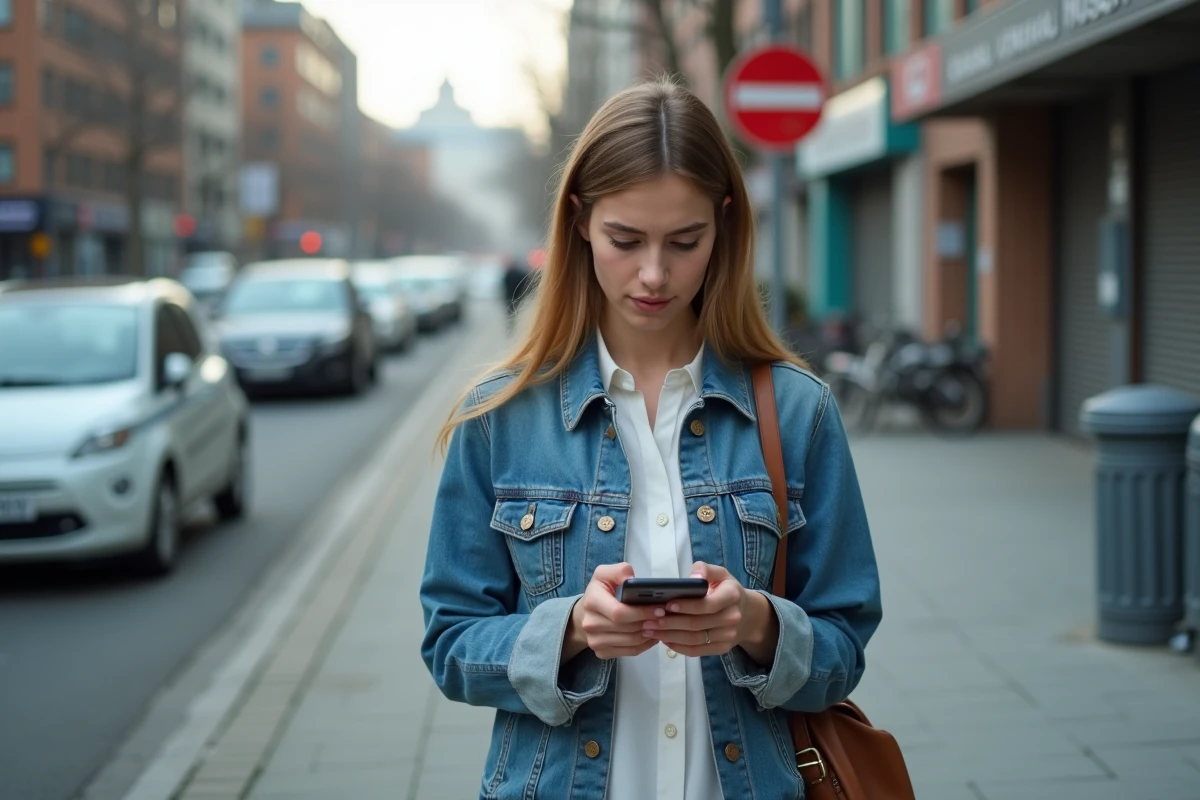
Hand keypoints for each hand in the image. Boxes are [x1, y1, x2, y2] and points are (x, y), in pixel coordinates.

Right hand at [564, 563, 660, 660]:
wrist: (585, 613)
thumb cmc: (601, 591)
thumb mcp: (606, 573)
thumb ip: (620, 571)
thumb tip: (630, 580)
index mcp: (592, 601)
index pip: (619, 612)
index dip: (641, 612)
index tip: (659, 609)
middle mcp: (590, 624)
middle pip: (627, 629)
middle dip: (649, 623)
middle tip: (664, 617)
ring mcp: (595, 641)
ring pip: (631, 642)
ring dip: (649, 635)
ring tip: (660, 625)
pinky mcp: (601, 652)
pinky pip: (630, 652)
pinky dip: (645, 645)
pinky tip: (652, 635)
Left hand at [640, 562, 776, 660]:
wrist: (747, 615)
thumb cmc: (726, 590)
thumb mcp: (720, 574)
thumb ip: (706, 569)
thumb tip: (693, 576)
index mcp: (732, 596)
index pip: (707, 604)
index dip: (686, 606)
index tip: (666, 604)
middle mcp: (732, 618)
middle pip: (697, 624)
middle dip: (670, 623)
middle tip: (648, 620)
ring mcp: (728, 636)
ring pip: (694, 639)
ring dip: (670, 636)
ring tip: (650, 630)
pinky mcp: (722, 649)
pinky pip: (697, 651)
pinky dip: (678, 647)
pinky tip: (664, 639)